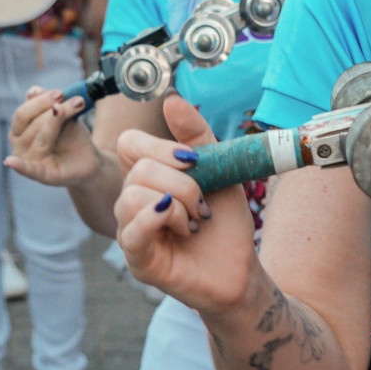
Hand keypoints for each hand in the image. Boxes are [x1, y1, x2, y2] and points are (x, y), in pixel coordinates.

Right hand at [6, 88, 103, 187]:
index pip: (23, 113)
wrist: (89, 158)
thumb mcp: (61, 114)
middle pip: (31, 123)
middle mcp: (20, 146)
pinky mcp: (44, 176)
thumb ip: (48, 103)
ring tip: (78, 105)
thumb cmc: (70, 135)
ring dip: (59, 120)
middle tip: (75, 99)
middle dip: (52, 109)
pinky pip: (30, 170)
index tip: (61, 93)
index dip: (40, 101)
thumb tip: (33, 91)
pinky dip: (20, 166)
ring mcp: (30, 161)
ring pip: (41, 138)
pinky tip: (10, 162)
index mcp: (20, 130)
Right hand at [113, 95, 257, 314]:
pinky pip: (132, 230)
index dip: (160, 145)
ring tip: (195, 223)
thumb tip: (172, 99)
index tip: (194, 161)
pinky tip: (184, 226)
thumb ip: (196, 135)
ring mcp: (131, 231)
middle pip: (138, 169)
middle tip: (203, 206)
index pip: (128, 143)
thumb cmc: (225, 223)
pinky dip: (158, 219)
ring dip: (177, 204)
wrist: (242, 270)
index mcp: (147, 177)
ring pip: (134, 194)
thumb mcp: (219, 170)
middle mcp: (131, 201)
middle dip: (183, 182)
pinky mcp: (138, 260)